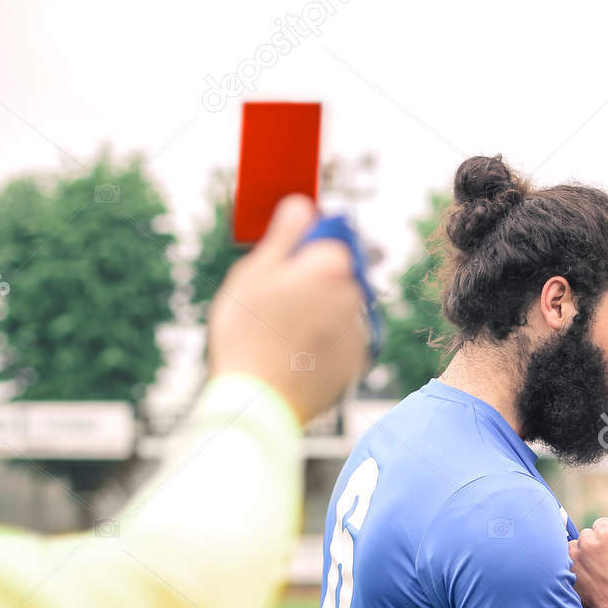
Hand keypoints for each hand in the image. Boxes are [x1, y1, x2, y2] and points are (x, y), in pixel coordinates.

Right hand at [206, 195, 367, 422]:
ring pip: (341, 308)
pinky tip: (296, 355)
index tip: (286, 264)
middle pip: (340, 274)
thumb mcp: (254, 275)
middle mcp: (355, 294)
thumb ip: (285, 236)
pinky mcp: (359, 361)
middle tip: (278, 305)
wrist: (259, 402)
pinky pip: (343, 340)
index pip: (333, 238)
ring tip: (283, 335)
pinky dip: (326, 343)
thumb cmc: (246, 334)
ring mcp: (360, 329)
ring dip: (321, 313)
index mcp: (331, 264)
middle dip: (315, 281)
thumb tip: (303, 205)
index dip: (308, 248)